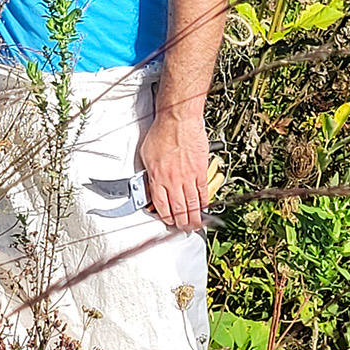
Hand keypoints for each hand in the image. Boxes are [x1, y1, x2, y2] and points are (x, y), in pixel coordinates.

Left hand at [138, 112, 209, 231]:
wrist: (178, 120)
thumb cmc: (162, 132)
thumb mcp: (146, 154)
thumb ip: (149, 173)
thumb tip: (149, 184)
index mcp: (157, 177)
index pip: (161, 205)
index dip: (165, 216)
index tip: (167, 221)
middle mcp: (172, 180)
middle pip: (178, 208)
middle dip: (181, 223)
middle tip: (183, 229)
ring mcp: (188, 177)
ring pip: (191, 204)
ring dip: (193, 217)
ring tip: (194, 225)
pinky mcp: (200, 171)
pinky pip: (203, 192)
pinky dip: (203, 202)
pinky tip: (203, 208)